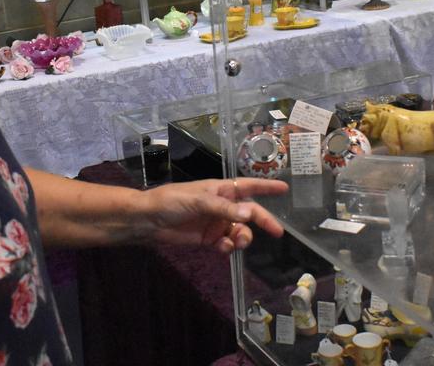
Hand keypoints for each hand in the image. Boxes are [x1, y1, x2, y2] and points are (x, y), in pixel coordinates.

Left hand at [140, 178, 287, 253]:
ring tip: (238, 242)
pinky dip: (229, 247)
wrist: (148, 220)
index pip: (248, 186)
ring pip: (240, 231)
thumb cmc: (171, 201)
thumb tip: (250, 213)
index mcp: (220, 190)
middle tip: (277, 232)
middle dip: (263, 221)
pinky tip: (223, 248)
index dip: (266, 187)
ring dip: (243, 237)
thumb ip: (224, 208)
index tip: (284, 188)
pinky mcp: (209, 239)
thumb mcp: (198, 200)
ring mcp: (216, 223)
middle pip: (249, 213)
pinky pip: (227, 244)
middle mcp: (222, 206)